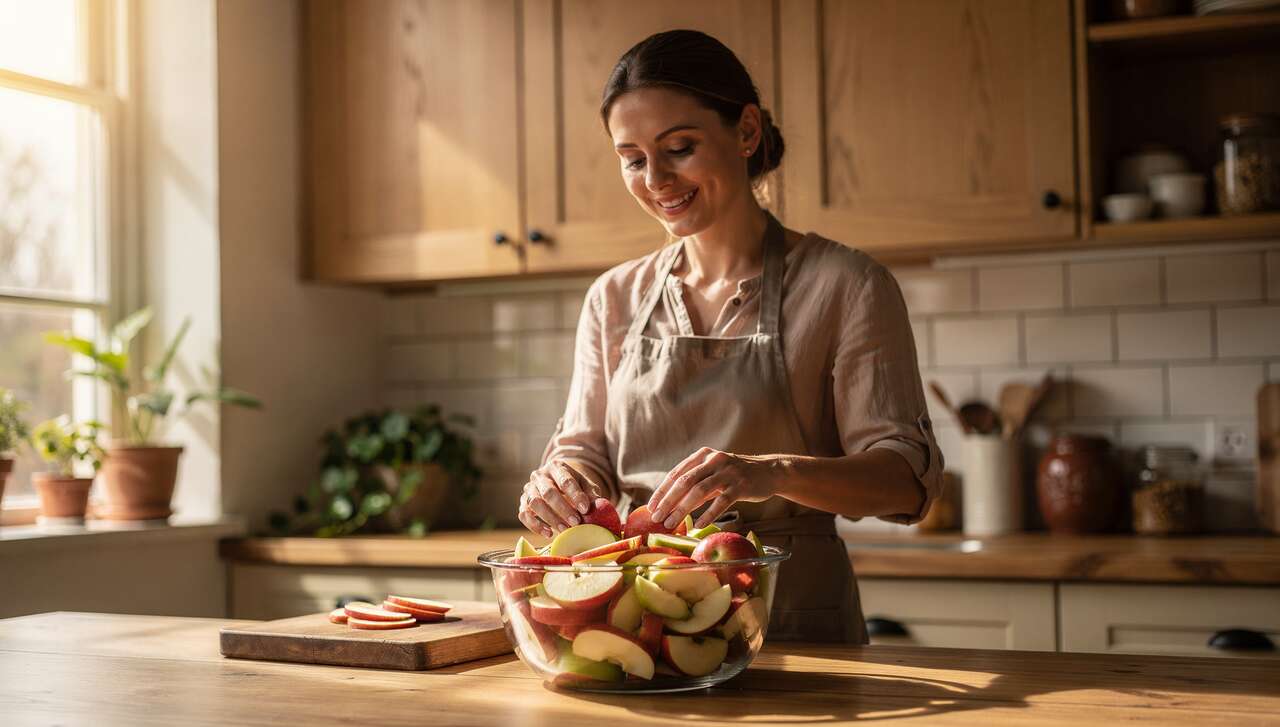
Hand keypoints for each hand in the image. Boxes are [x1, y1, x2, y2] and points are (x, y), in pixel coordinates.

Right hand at [518, 459, 596, 538]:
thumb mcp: (585, 485)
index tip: (585, 509)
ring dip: (551, 518)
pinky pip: (524, 515)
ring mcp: (529, 489)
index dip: (575, 495)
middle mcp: (539, 476)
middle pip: (548, 492)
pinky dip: (535, 526)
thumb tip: (598, 506)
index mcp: (556, 467)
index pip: (565, 480)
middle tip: (576, 522)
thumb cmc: (574, 487)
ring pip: (534, 503)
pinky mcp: (523, 503)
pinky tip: (549, 533)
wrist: (557, 485)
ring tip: (565, 529)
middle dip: (563, 509)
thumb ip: (591, 494)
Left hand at [647, 447, 779, 529]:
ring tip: (671, 523)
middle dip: (668, 501)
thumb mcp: (713, 474)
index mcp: (703, 455)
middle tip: (656, 517)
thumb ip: (694, 483)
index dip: (662, 491)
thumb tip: (669, 504)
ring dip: (683, 509)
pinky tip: (698, 525)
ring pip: (699, 491)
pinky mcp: (741, 485)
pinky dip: (708, 514)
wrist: (769, 472)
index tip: (651, 507)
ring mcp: (728, 472)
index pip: (676, 473)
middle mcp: (714, 459)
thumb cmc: (734, 476)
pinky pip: (721, 501)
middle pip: (685, 481)